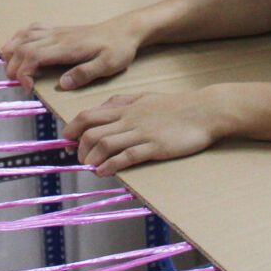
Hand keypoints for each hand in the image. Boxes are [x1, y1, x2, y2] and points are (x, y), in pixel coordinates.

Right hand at [0, 21, 140, 91]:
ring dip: (11, 53)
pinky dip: (18, 38)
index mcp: (67, 47)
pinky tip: (16, 48)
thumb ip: (85, 74)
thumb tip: (62, 84)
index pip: (33, 55)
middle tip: (21, 85)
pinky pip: (31, 29)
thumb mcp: (108, 65)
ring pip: (23, 37)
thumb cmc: (119, 49)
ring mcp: (56, 31)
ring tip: (13, 71)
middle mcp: (58, 36)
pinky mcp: (58, 30)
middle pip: (22, 47)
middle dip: (13, 67)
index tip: (28, 88)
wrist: (126, 30)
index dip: (23, 72)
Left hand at [64, 91, 219, 175]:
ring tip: (87, 167)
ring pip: (106, 144)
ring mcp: (142, 133)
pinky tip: (103, 172)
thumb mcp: (144, 97)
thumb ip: (122, 102)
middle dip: (78, 147)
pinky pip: (128, 156)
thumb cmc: (175, 105)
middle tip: (76, 158)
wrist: (204, 111)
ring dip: (91, 158)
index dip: (73, 128)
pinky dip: (111, 165)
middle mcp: (130, 119)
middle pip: (92, 131)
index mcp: (126, 107)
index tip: (67, 139)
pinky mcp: (155, 147)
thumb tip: (102, 108)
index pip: (89, 115)